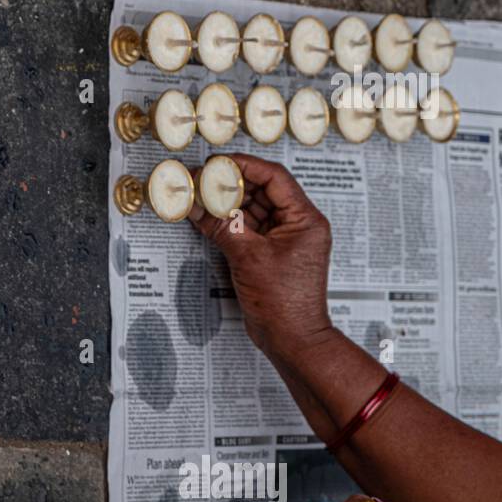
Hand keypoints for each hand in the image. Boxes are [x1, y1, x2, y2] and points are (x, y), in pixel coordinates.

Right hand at [190, 154, 334, 364]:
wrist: (291, 338)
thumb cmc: (284, 304)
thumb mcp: (247, 257)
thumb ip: (219, 226)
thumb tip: (196, 204)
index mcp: (305, 219)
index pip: (274, 178)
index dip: (244, 166)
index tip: (217, 163)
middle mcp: (296, 225)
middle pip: (261, 191)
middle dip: (230, 185)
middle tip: (201, 179)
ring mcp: (282, 240)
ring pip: (251, 209)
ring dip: (225, 203)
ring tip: (198, 197)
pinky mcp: (268, 253)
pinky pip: (247, 229)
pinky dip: (226, 223)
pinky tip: (205, 217)